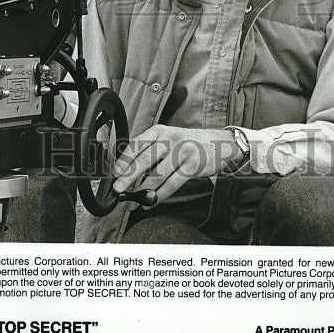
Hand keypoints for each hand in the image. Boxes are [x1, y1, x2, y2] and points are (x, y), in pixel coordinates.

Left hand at [110, 125, 242, 204]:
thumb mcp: (168, 138)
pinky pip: (172, 183)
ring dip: (143, 190)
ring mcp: (182, 152)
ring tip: (134, 200)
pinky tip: (151, 202)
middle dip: (128, 176)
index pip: (137, 144)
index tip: (114, 172)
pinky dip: (159, 195)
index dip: (124, 160)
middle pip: (144, 159)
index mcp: (159, 131)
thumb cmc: (187, 143)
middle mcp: (169, 139)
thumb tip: (127, 171)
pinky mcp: (192, 166)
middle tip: (118, 188)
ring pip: (158, 174)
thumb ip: (150, 151)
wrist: (219, 144)